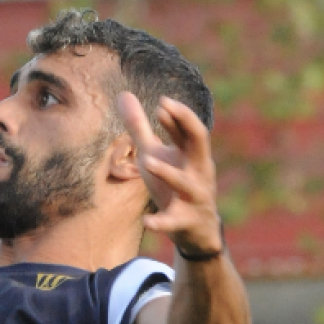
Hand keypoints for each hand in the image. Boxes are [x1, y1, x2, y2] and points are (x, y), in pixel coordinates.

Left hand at [117, 92, 221, 256]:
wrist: (196, 230)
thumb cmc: (172, 185)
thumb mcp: (153, 153)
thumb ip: (139, 127)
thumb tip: (123, 93)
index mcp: (192, 153)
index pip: (189, 128)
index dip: (177, 114)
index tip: (161, 102)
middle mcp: (198, 170)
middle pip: (200, 142)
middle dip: (186, 124)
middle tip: (165, 109)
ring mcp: (195, 195)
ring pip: (185, 182)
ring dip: (167, 172)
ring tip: (148, 161)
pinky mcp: (186, 220)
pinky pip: (174, 220)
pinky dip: (161, 221)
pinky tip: (146, 221)